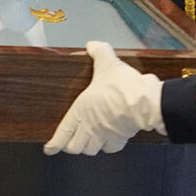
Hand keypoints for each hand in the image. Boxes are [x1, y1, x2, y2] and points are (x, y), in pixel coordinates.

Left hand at [43, 41, 165, 155]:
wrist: (145, 102)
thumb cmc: (123, 87)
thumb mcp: (107, 63)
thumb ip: (99, 52)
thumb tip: (93, 46)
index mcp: (81, 110)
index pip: (63, 132)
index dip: (54, 143)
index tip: (49, 148)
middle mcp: (90, 126)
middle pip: (75, 147)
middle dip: (71, 146)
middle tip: (70, 142)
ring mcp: (105, 135)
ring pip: (91, 150)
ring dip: (88, 147)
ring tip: (87, 141)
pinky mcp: (121, 139)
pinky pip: (110, 148)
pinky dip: (108, 146)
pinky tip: (108, 140)